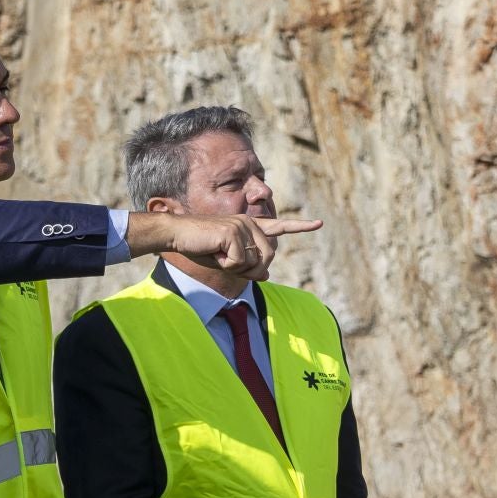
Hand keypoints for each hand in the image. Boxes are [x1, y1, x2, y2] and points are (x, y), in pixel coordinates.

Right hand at [127, 212, 322, 280]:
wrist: (177, 234)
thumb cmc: (200, 247)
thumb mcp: (227, 260)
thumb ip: (248, 266)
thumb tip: (266, 274)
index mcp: (250, 227)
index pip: (280, 226)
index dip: (300, 226)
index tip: (319, 223)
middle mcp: (250, 223)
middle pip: (268, 258)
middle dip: (250, 269)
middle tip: (228, 262)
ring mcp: (243, 225)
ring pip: (254, 262)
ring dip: (235, 267)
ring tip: (218, 254)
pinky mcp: (233, 231)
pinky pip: (239, 261)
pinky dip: (226, 264)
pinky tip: (214, 251)